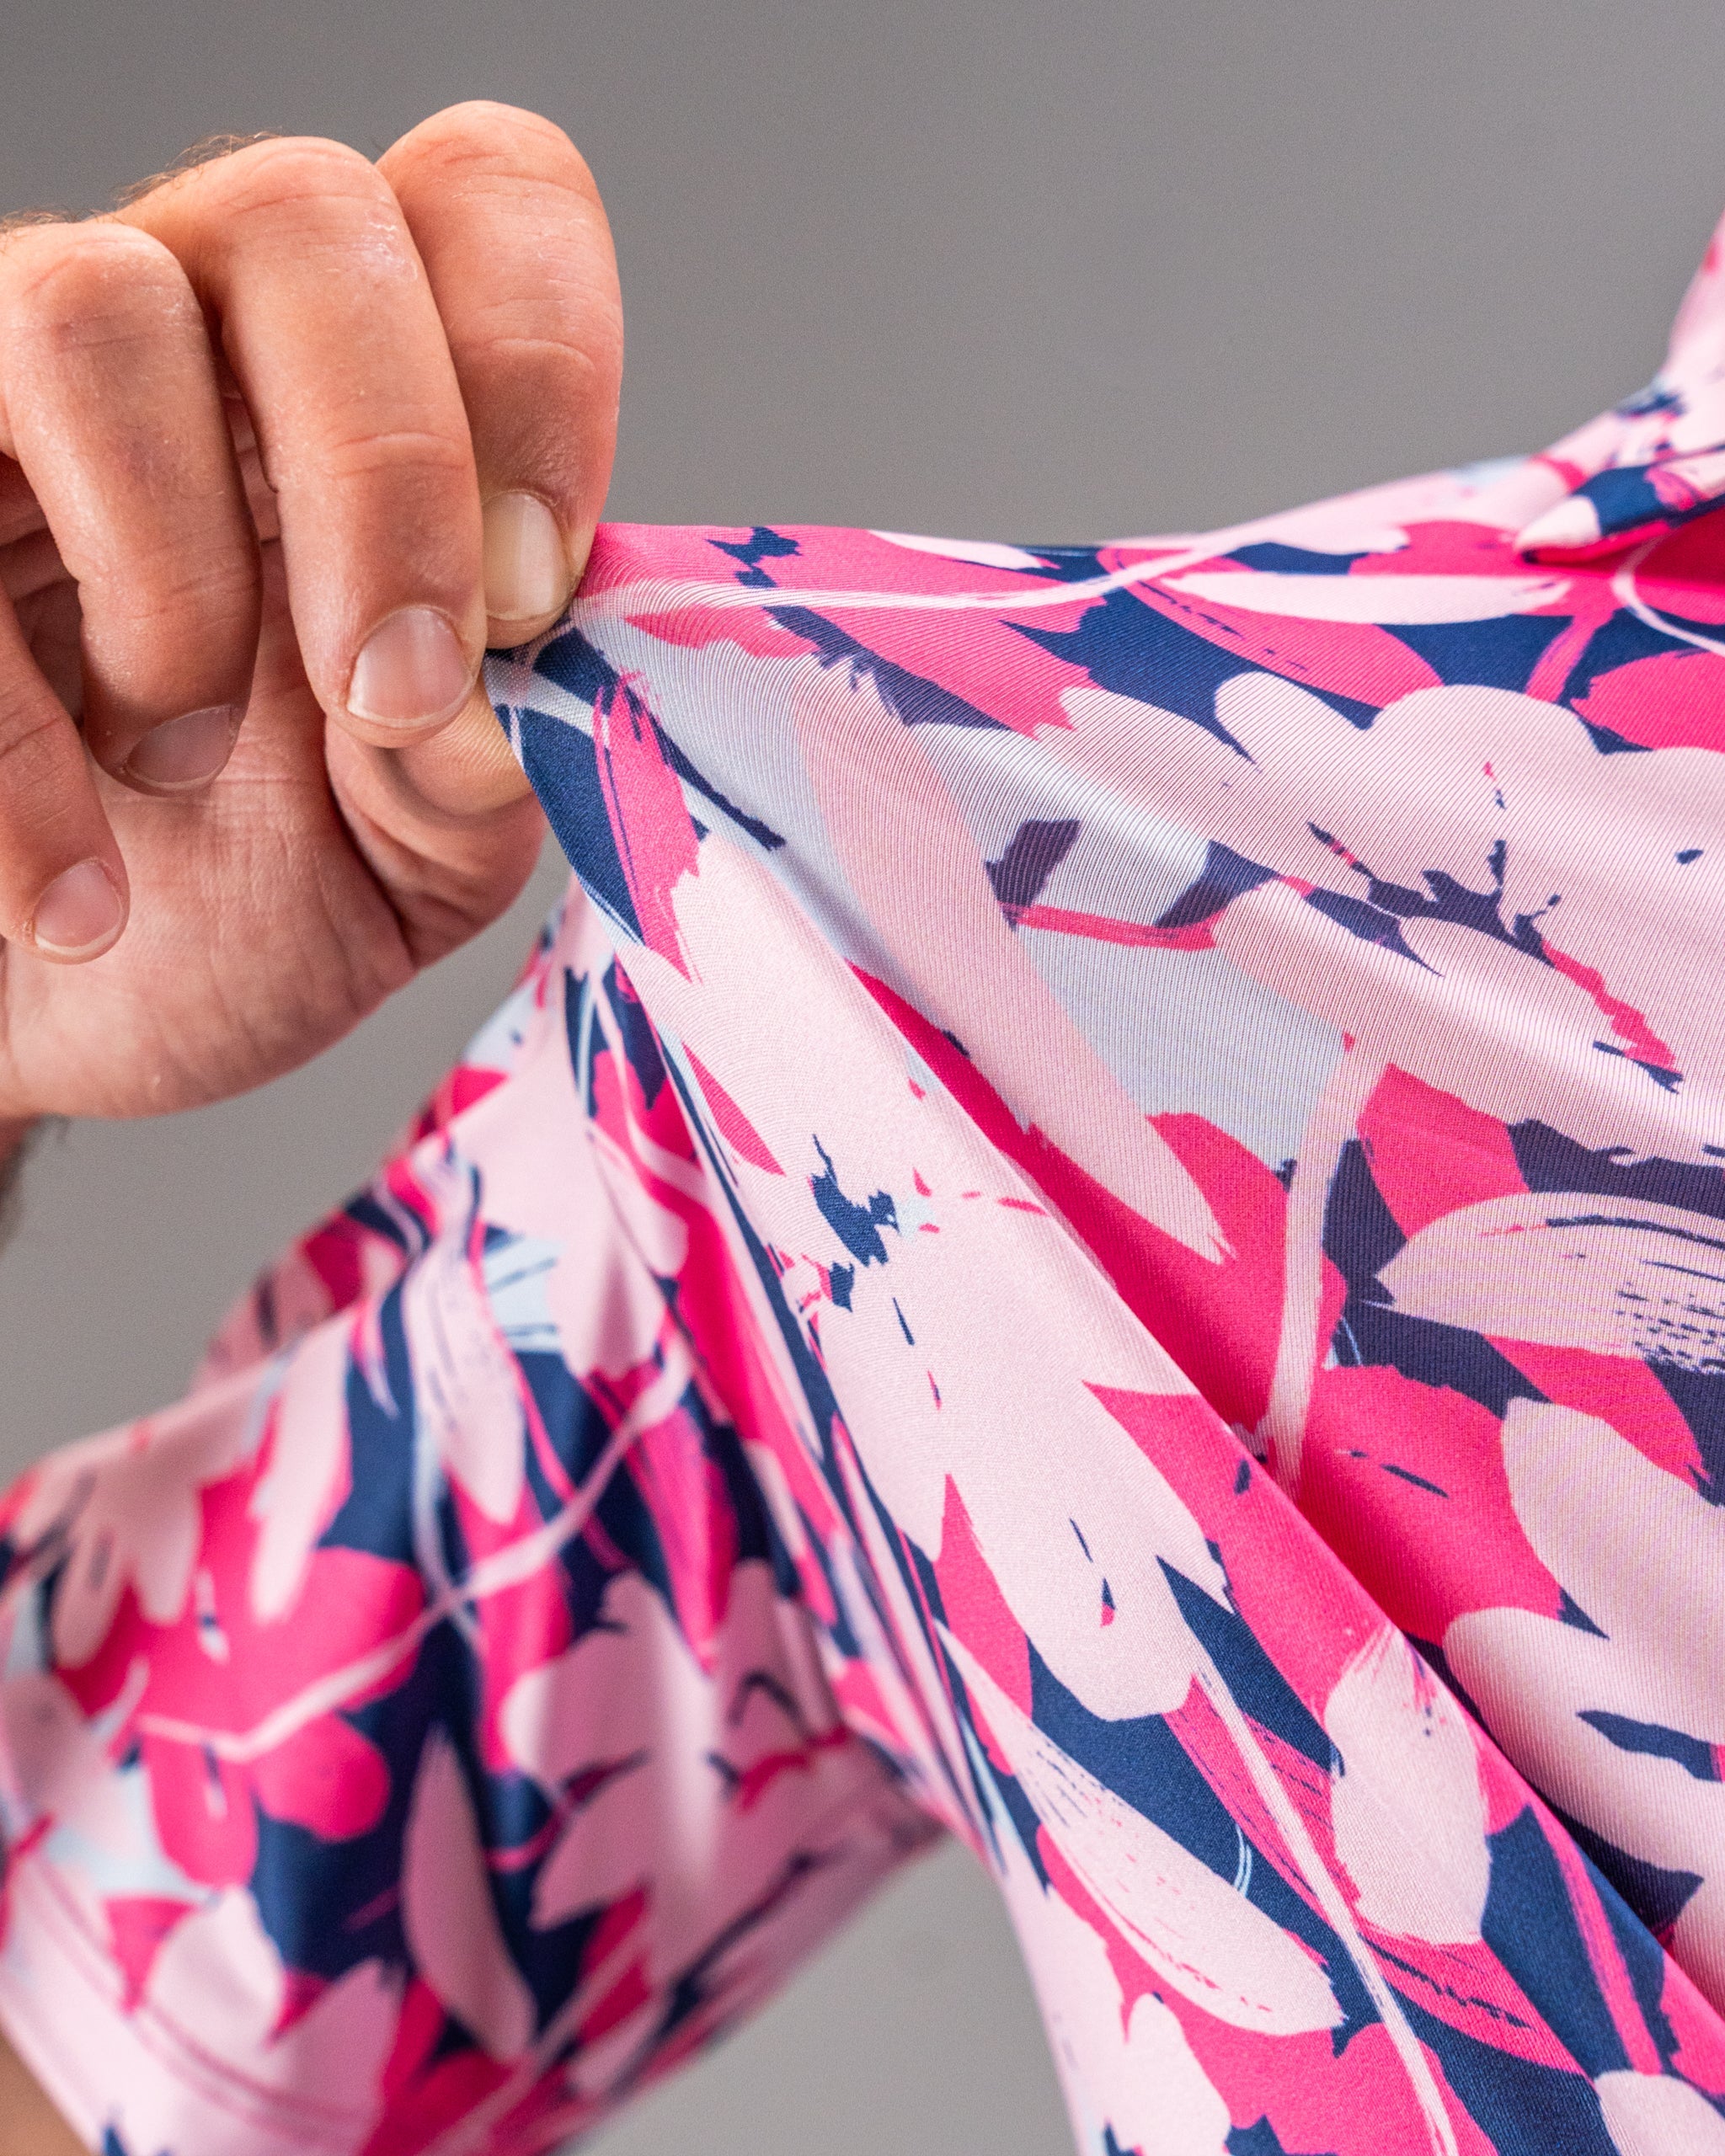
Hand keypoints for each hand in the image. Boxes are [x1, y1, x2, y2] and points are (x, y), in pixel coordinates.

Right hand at [0, 101, 620, 1122]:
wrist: (66, 1015)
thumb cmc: (244, 903)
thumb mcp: (412, 851)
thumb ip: (486, 760)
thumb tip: (503, 676)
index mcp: (378, 399)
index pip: (483, 198)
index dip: (536, 357)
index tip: (536, 592)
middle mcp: (196, 335)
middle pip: (304, 214)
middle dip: (387, 472)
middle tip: (389, 693)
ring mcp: (12, 393)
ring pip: (92, 308)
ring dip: (177, 574)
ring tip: (183, 764)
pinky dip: (17, 745)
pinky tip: (75, 899)